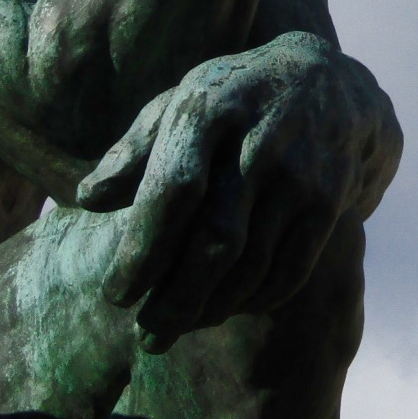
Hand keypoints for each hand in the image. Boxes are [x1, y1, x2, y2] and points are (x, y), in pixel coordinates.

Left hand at [75, 32, 401, 351]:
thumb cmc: (232, 100)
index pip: (173, 191)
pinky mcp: (330, 200)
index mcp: (208, 109)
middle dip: (176, 298)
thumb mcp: (181, 103)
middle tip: (147, 335)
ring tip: (179, 328)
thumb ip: (134, 150)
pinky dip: (256, 300)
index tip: (116, 295)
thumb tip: (87, 199)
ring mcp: (300, 172)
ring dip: (212, 307)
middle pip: (215, 239)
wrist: (328, 82)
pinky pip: (291, 269)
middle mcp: (258, 140)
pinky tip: (227, 310)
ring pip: (253, 263)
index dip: (144, 250)